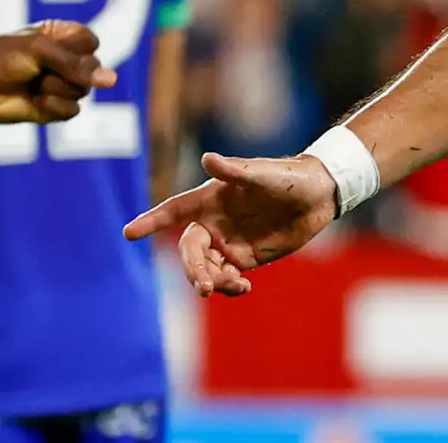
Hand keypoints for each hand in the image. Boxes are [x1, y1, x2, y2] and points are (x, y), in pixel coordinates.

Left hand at [0, 21, 116, 123]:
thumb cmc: (2, 58)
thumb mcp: (40, 51)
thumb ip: (76, 65)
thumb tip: (113, 81)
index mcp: (64, 38)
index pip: (92, 43)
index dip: (77, 49)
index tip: (53, 49)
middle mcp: (66, 61)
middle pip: (92, 69)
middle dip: (67, 73)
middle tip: (40, 70)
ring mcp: (61, 85)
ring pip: (83, 92)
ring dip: (57, 90)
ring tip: (35, 85)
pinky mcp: (53, 108)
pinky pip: (73, 111)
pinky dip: (55, 107)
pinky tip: (36, 102)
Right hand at [122, 152, 337, 296]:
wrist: (319, 194)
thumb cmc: (288, 177)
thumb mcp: (263, 173)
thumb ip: (235, 171)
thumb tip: (207, 159)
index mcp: (211, 199)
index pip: (174, 210)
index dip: (151, 220)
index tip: (128, 233)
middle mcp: (214, 222)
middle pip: (189, 250)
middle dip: (193, 269)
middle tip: (206, 286)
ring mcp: (228, 241)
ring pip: (207, 268)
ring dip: (213, 280)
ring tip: (236, 285)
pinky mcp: (246, 257)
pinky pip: (228, 277)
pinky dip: (230, 286)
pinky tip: (242, 287)